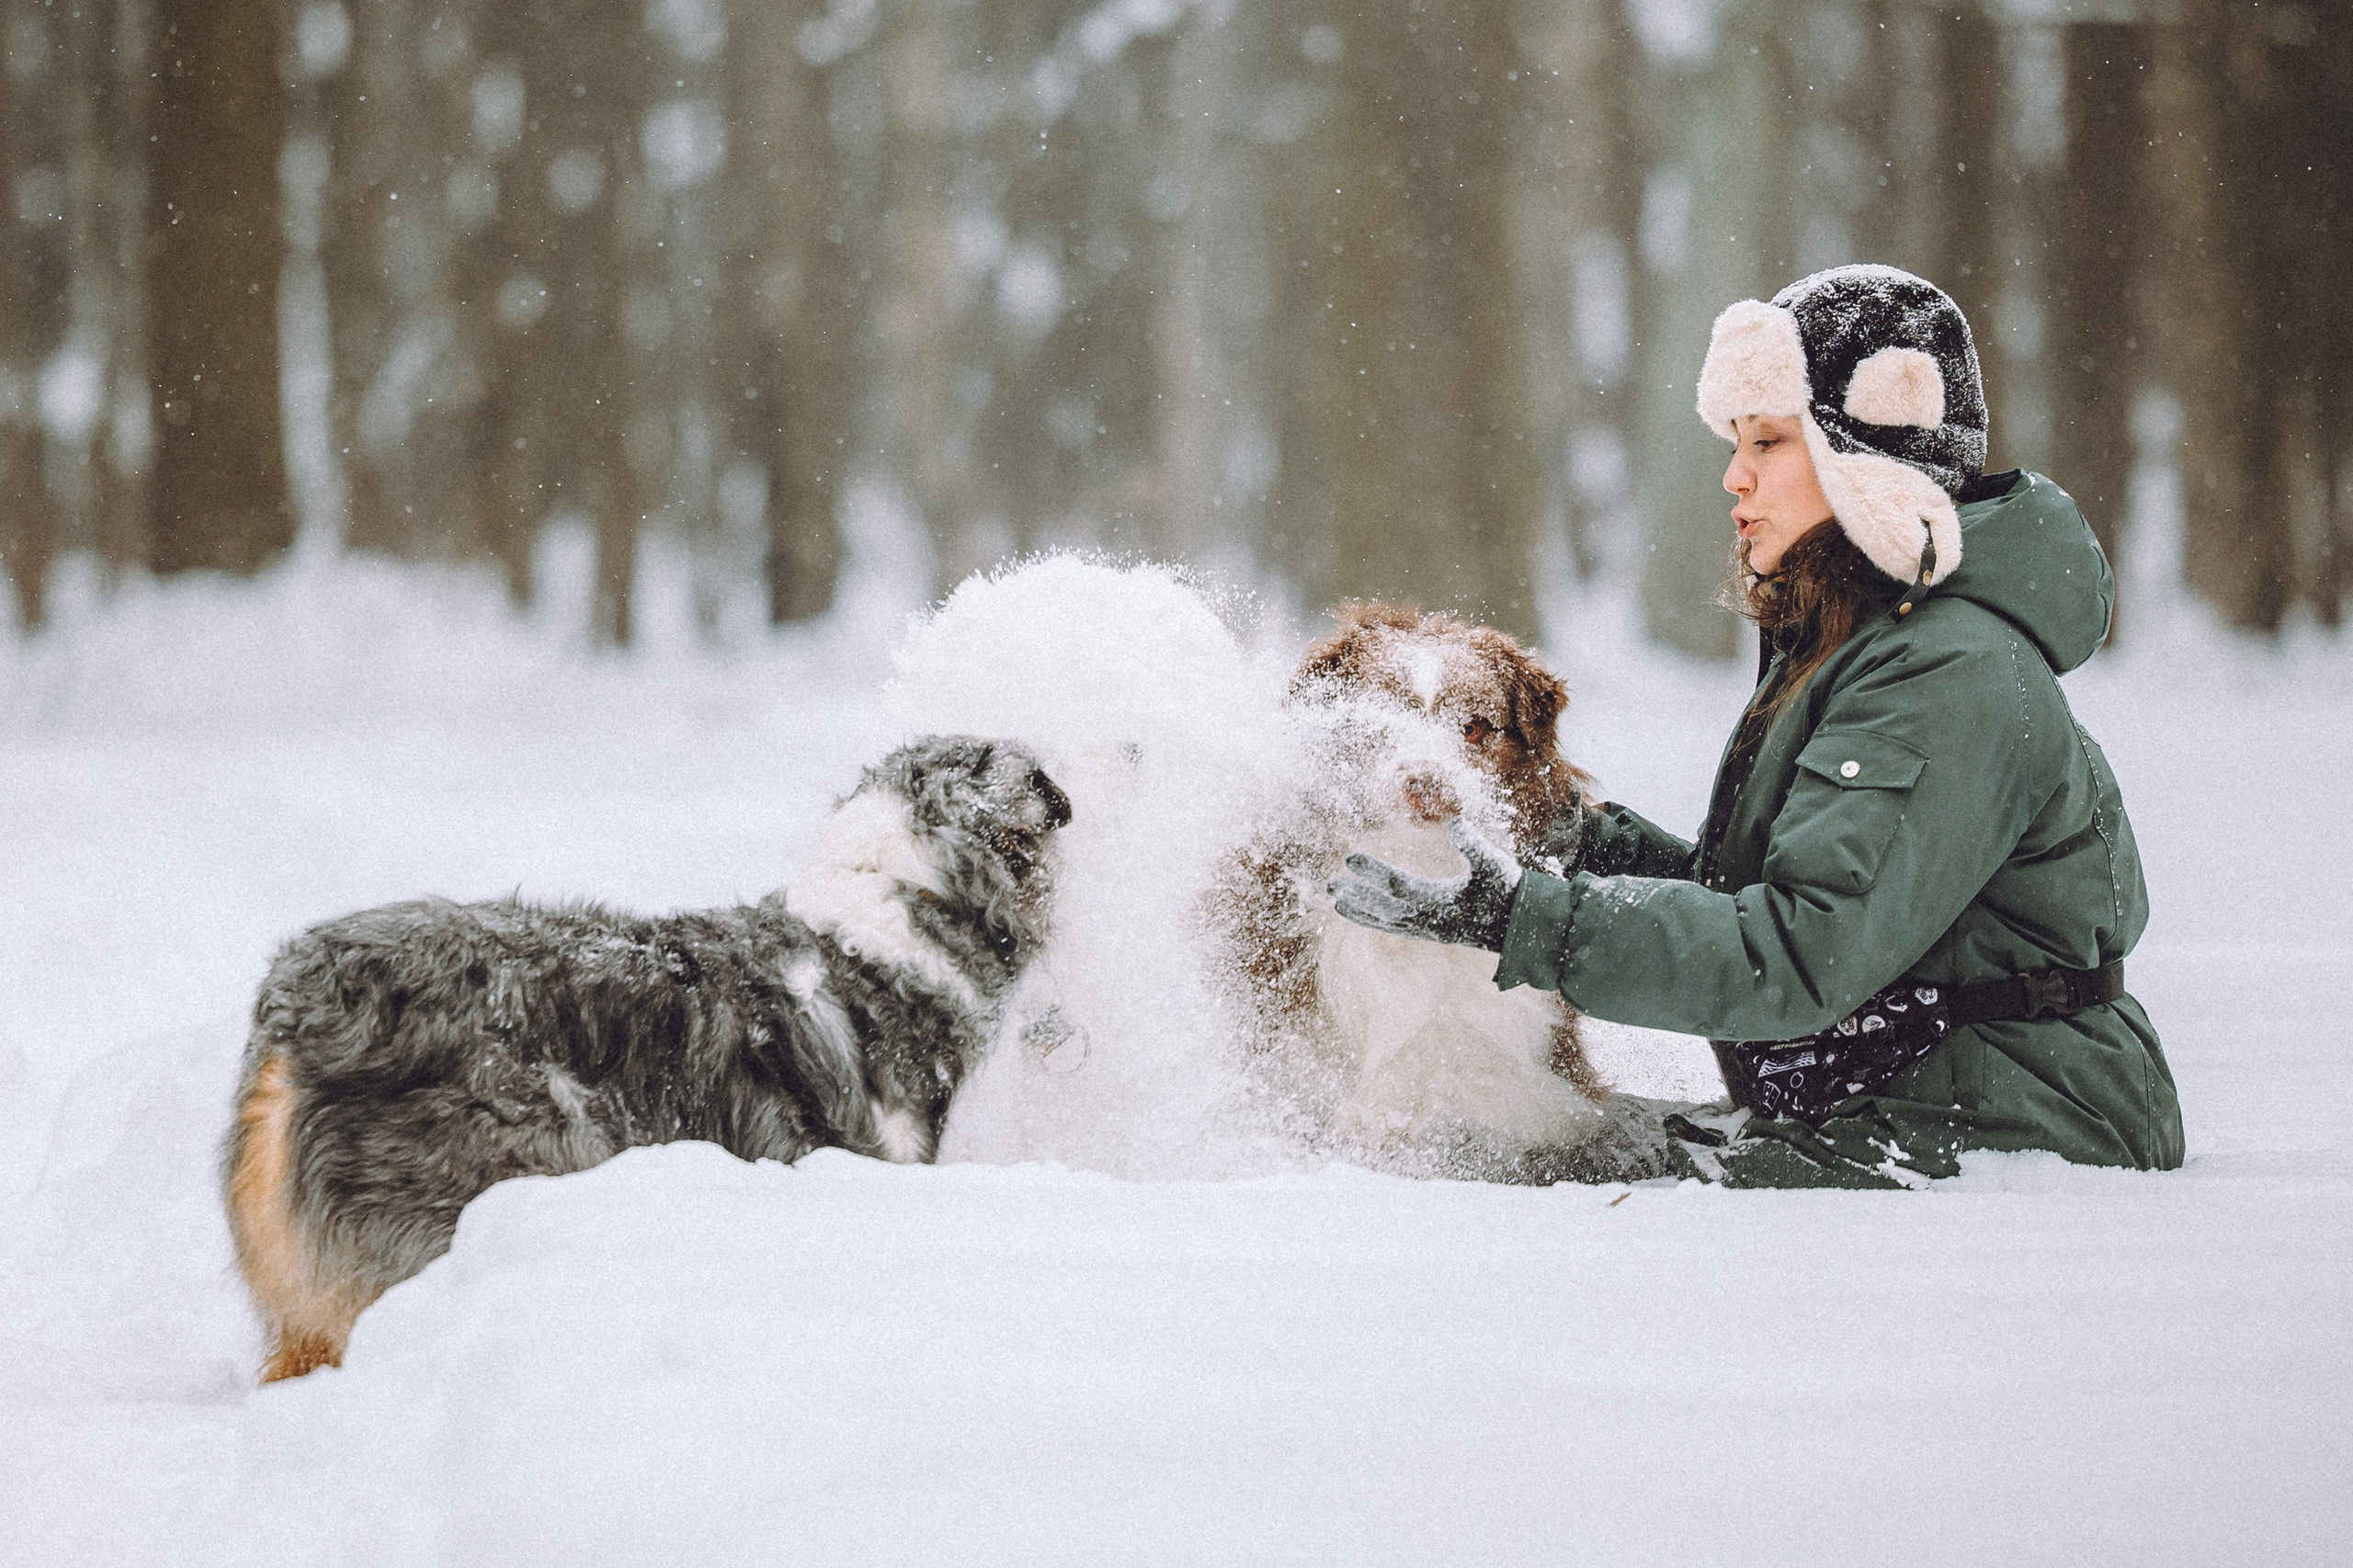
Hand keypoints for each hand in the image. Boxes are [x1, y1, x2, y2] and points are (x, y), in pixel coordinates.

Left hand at [1327, 817, 1522, 950]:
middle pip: (1384, 907)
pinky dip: (1376, 922)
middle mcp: (1430, 920)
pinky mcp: (1432, 935)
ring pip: (1387, 922)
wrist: (1524, 927)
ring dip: (1360, 910)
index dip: (1373, 871)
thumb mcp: (1494, 863)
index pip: (1399, 884)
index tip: (1349, 857)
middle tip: (1328, 883)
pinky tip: (1362, 914)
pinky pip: (1397, 930)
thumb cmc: (1509, 891)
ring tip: (1335, 900)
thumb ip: (1473, 843)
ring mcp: (1430, 931)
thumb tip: (1454, 819)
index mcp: (1441, 901)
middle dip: (1356, 894)